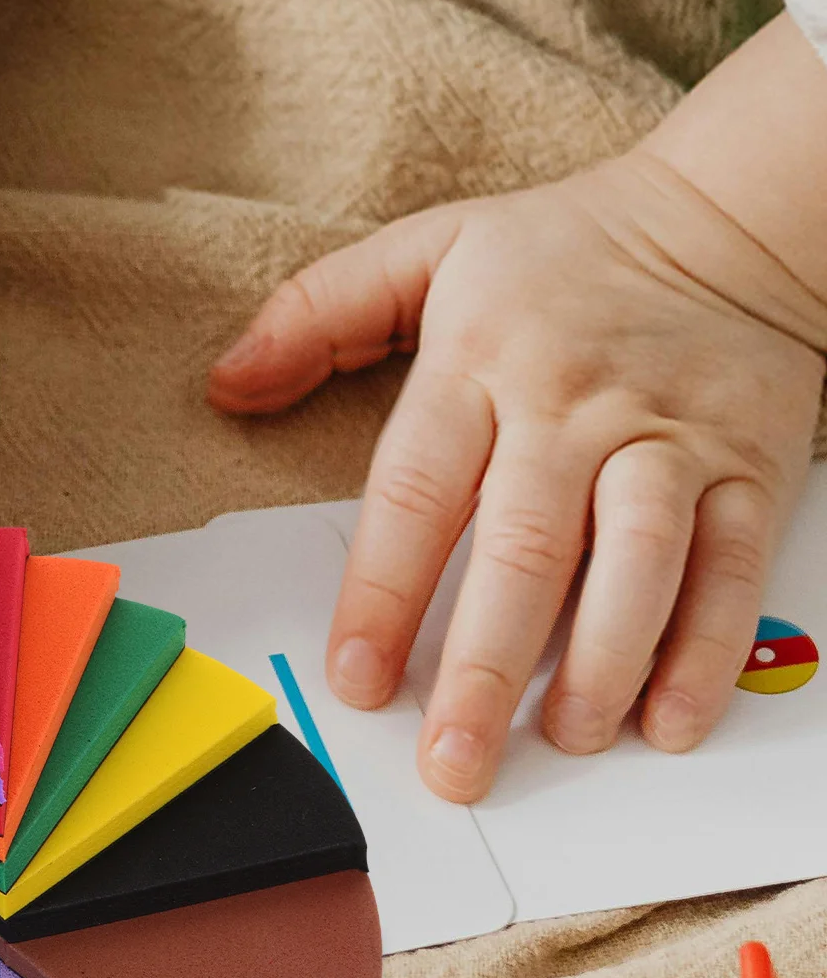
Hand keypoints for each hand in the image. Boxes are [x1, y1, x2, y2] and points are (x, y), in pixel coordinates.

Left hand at [210, 19, 826, 802]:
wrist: (734, 216)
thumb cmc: (563, 253)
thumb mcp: (428, 250)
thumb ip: (318, 312)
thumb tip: (228, 383)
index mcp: (482, 362)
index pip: (419, 493)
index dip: (384, 595)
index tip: (357, 681)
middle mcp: (574, 407)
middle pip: (525, 548)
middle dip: (486, 668)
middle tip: (452, 761)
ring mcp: (667, 439)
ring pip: (638, 559)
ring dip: (602, 663)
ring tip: (567, 741)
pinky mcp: (749, 466)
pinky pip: (731, 566)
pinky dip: (705, 648)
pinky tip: (668, 720)